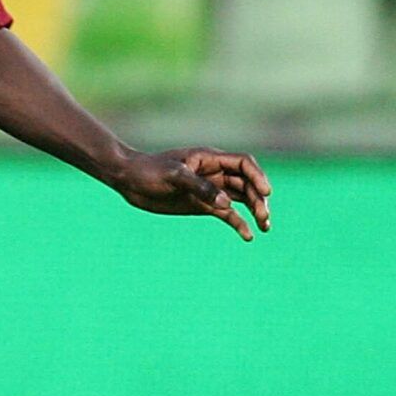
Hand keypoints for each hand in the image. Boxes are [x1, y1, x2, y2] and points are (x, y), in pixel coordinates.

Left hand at [107, 148, 272, 241]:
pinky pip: (227, 214)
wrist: (129, 181)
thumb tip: (226, 204)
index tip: (266, 192)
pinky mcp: (202, 205)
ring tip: (264, 226)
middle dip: (258, 198)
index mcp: (209, 159)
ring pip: (241, 198)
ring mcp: (209, 190)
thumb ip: (200, 188)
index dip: (258, 176)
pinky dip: (238, 223)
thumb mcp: (173, 176)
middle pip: (246, 183)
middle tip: (263, 217)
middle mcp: (214, 173)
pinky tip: (248, 236)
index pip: (243, 164)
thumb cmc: (149, 171)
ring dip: (255, 210)